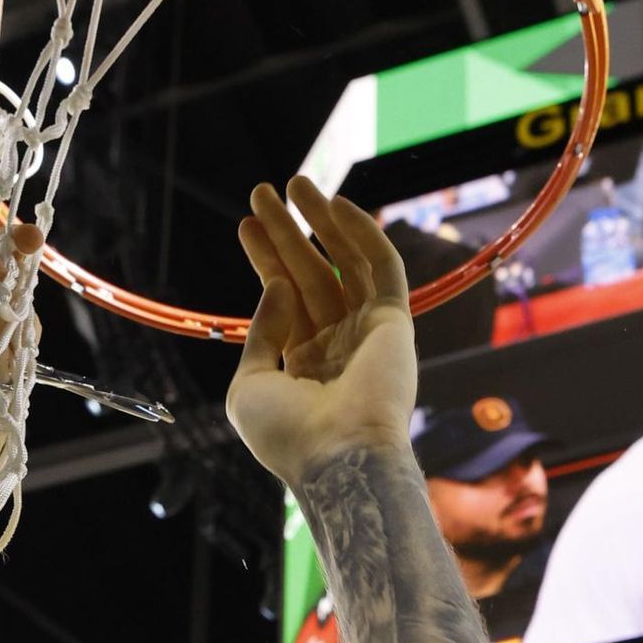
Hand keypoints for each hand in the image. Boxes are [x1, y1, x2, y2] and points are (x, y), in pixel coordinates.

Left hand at [227, 176, 416, 487]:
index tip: (246, 225)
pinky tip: (336, 205)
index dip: (266, 260)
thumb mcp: (249, 386)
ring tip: (293, 183)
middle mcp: (340, 346)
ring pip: (345, 264)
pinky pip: (382, 268)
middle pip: (311, 275)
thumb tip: (276, 285)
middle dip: (287, 233)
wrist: (338, 459)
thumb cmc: (288, 435)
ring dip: (321, 222)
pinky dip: (362, 234)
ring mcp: (370, 333)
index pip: (285, 300)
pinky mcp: (396, 323)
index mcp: (305, 366)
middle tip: (262, 192)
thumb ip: (261, 333)